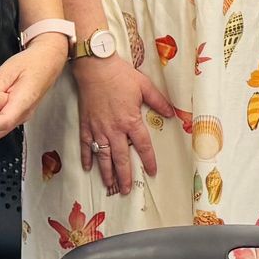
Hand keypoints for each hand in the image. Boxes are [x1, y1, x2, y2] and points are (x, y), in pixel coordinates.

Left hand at [0, 35, 69, 143]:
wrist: (47, 61)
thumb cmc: (30, 63)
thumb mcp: (9, 70)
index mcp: (24, 101)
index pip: (3, 122)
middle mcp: (24, 114)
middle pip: (0, 132)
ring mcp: (23, 116)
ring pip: (0, 130)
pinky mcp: (19, 115)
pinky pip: (3, 124)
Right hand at [75, 53, 178, 197]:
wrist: (95, 67)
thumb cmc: (120, 74)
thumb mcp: (144, 86)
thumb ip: (158, 101)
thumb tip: (172, 114)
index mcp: (130, 121)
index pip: (142, 146)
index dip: (148, 160)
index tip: (152, 172)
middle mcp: (114, 129)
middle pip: (121, 158)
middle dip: (124, 176)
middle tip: (126, 191)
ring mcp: (98, 129)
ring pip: (103, 156)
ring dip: (107, 173)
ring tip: (110, 186)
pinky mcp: (86, 125)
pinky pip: (86, 146)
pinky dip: (86, 158)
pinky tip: (87, 168)